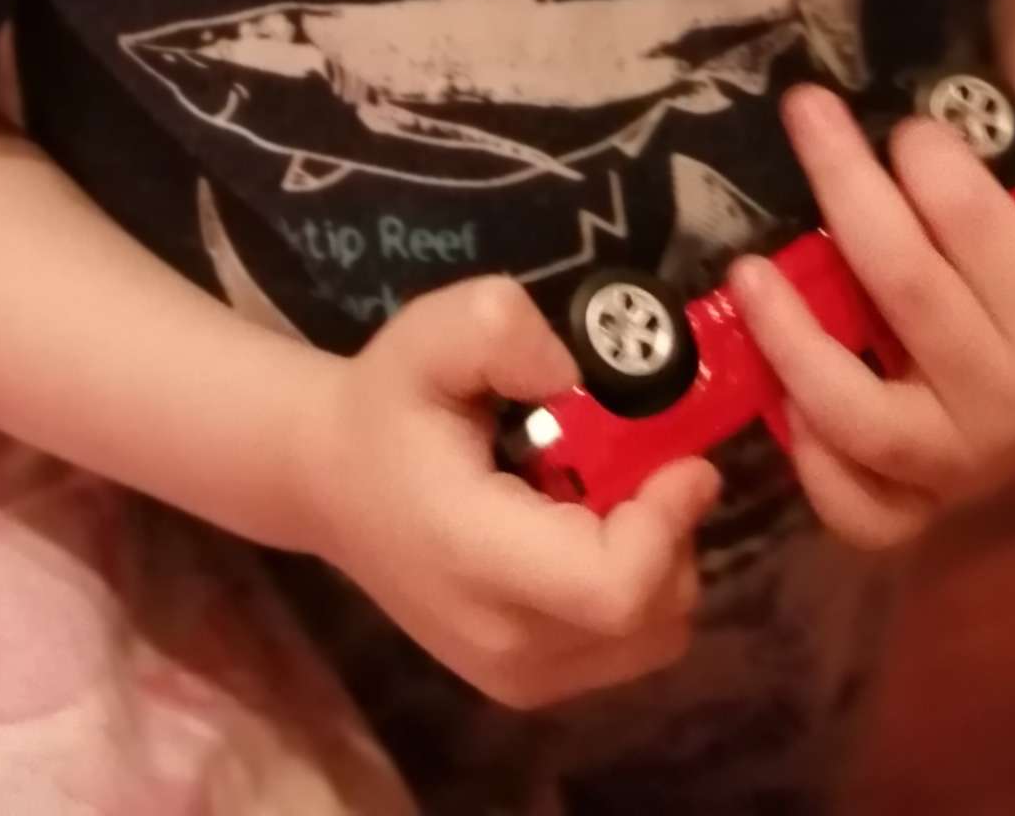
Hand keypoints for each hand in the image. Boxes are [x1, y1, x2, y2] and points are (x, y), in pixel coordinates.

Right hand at [292, 275, 720, 708]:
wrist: (331, 482)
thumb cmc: (388, 404)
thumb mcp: (430, 334)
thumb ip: (502, 328)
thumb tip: (575, 374)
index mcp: (474, 557)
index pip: (614, 589)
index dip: (667, 525)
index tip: (683, 459)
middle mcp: (502, 642)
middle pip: (651, 618)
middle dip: (672, 532)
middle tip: (647, 462)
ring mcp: (516, 678)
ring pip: (654, 638)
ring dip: (661, 561)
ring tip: (613, 495)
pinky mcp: (526, 686)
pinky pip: (630, 650)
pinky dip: (638, 591)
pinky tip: (592, 532)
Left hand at [726, 24, 1014, 553]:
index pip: (972, 223)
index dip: (925, 159)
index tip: (906, 125)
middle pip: (902, 287)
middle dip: (844, 187)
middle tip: (808, 113)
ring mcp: (967, 459)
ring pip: (864, 411)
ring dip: (792, 337)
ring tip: (747, 266)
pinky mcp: (926, 499)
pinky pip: (863, 513)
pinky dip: (816, 471)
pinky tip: (780, 401)